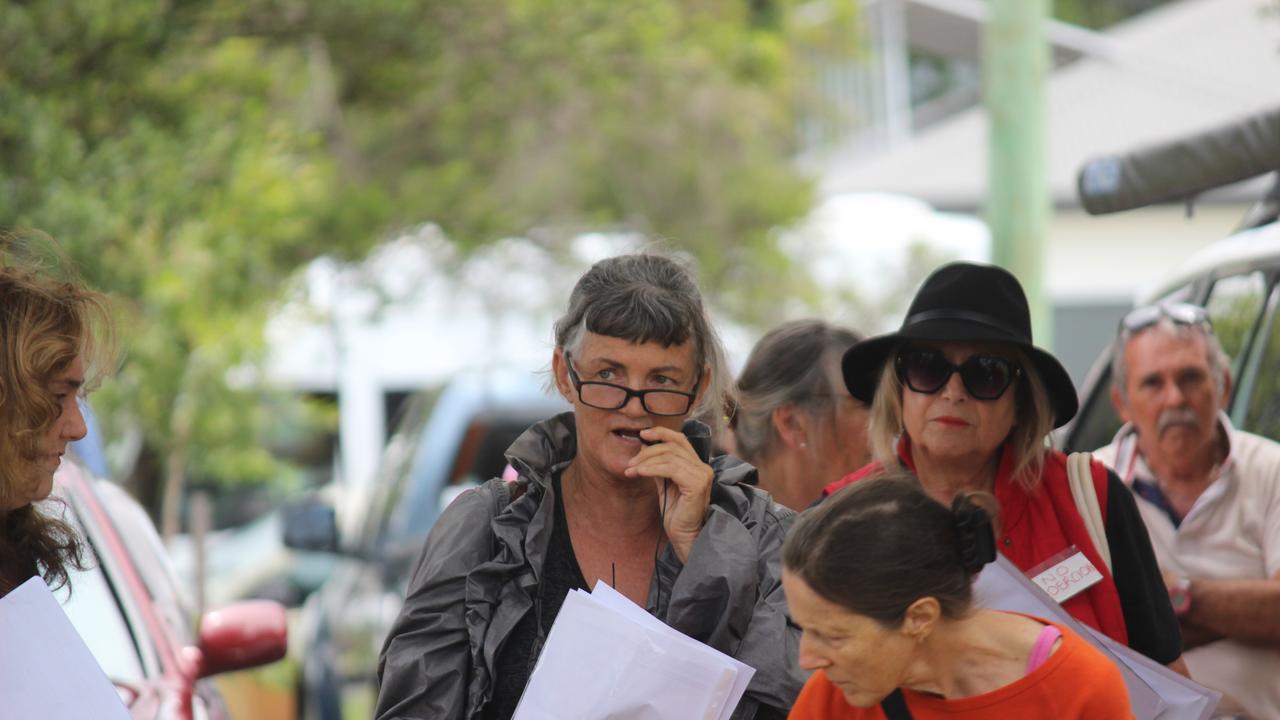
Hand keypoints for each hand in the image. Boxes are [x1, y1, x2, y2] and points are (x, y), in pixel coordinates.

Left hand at [624, 426, 712, 562]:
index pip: (680, 440)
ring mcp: (702, 475)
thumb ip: (657, 466)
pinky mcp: (697, 484)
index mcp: (697, 465)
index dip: (661, 433)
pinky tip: (640, 473)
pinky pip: (671, 468)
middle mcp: (703, 467)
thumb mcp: (664, 485)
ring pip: (670, 457)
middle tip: (631, 462)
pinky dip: (653, 468)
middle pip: (672, 446)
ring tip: (632, 470)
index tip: (642, 435)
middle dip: (647, 451)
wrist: (684, 536)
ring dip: (646, 461)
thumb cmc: (676, 514)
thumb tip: (644, 447)